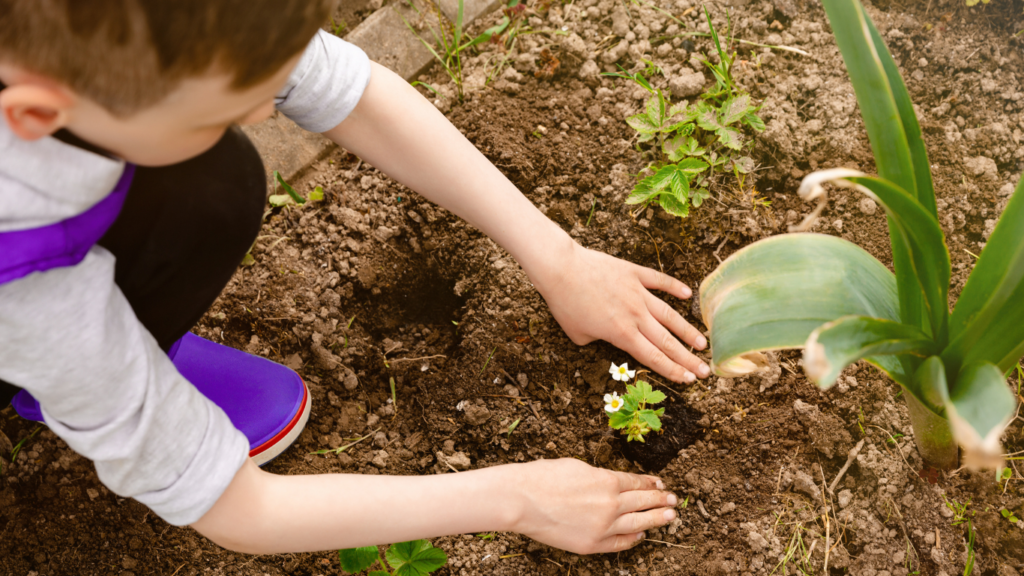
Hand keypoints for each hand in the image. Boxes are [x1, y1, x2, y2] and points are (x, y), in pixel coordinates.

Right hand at [508, 458, 676, 553]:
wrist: (521, 499)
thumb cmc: (543, 477)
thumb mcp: (577, 467)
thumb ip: (600, 477)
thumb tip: (614, 484)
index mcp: (606, 481)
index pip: (636, 483)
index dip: (650, 484)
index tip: (659, 484)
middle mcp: (609, 504)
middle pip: (642, 503)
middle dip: (660, 500)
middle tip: (674, 500)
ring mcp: (602, 527)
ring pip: (637, 523)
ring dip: (656, 519)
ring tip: (670, 516)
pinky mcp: (591, 544)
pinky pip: (619, 542)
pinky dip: (632, 538)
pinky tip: (640, 534)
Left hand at [536, 242, 709, 382]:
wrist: (562, 269)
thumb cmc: (565, 304)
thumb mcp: (578, 335)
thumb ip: (597, 341)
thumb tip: (605, 338)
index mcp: (622, 334)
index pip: (653, 358)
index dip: (672, 371)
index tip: (688, 380)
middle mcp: (635, 315)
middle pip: (667, 342)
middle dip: (687, 359)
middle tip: (705, 371)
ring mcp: (637, 293)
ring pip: (669, 315)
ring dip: (687, 330)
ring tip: (702, 342)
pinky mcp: (634, 273)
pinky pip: (659, 281)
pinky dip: (674, 287)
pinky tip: (688, 294)